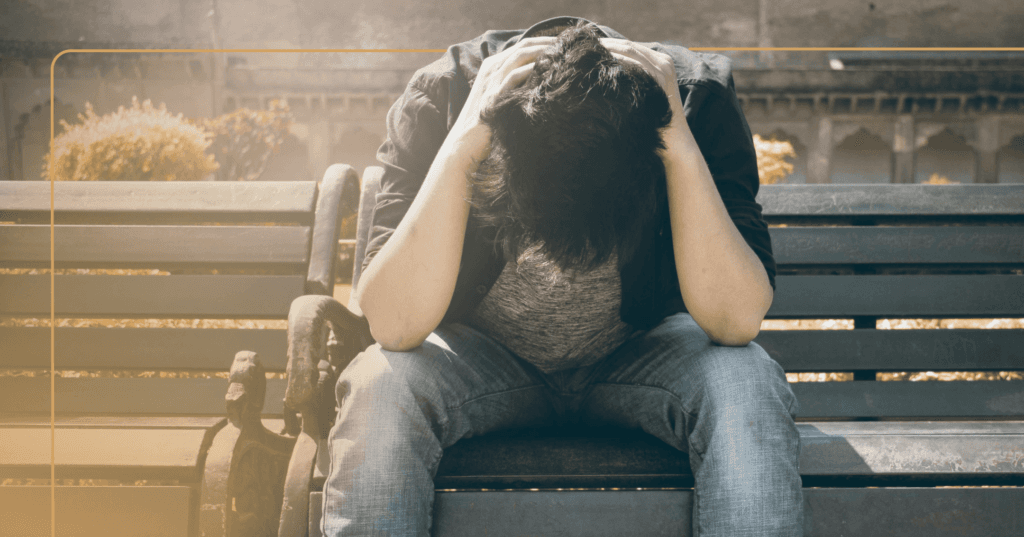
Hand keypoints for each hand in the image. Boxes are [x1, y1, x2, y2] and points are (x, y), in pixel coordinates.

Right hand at [451, 37, 555, 155]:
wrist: (468, 143)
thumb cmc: (491, 122)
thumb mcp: (505, 97)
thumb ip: (519, 86)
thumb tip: (544, 79)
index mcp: (495, 67)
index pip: (523, 46)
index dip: (545, 42)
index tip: (565, 45)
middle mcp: (492, 69)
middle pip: (523, 47)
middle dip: (547, 43)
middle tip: (568, 46)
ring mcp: (491, 81)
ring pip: (519, 56)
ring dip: (542, 52)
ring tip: (561, 54)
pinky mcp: (493, 95)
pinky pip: (514, 76)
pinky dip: (530, 70)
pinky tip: (546, 70)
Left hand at [600, 39, 686, 131]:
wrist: (676, 134)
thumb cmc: (657, 114)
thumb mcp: (650, 88)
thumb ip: (638, 74)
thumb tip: (613, 66)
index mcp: (662, 60)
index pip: (633, 46)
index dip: (612, 44)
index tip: (595, 45)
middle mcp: (664, 61)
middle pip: (630, 45)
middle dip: (608, 44)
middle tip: (588, 45)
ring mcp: (663, 68)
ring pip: (630, 50)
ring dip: (610, 49)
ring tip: (592, 51)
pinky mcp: (660, 77)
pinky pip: (634, 63)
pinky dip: (618, 60)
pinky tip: (603, 62)